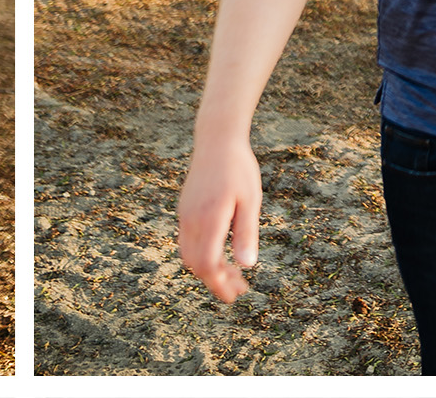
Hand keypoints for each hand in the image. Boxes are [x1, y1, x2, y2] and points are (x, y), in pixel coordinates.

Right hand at [176, 139, 262, 302]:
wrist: (216, 140)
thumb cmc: (239, 169)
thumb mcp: (250, 201)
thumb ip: (246, 234)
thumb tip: (247, 266)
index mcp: (209, 218)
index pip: (207, 264)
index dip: (219, 285)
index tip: (235, 295)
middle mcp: (191, 219)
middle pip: (196, 264)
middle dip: (215, 281)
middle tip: (239, 289)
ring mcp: (185, 214)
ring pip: (189, 254)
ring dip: (208, 269)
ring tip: (232, 274)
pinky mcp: (185, 210)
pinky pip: (188, 241)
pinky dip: (202, 255)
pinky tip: (221, 253)